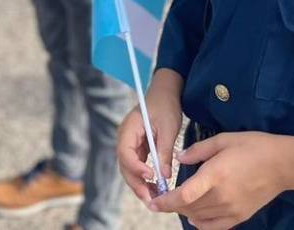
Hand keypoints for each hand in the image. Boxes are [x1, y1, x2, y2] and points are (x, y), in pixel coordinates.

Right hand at [117, 71, 183, 203]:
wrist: (165, 93)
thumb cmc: (165, 105)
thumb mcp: (168, 127)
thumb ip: (164, 151)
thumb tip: (164, 176)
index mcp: (129, 128)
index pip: (125, 152)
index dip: (136, 168)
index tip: (151, 176)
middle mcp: (125, 137)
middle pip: (125, 166)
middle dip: (136, 184)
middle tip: (151, 199)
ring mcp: (130, 143)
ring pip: (130, 169)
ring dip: (140, 184)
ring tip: (154, 199)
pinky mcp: (137, 148)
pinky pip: (138, 166)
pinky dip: (144, 178)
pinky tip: (155, 188)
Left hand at [148, 132, 293, 229]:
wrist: (283, 164)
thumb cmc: (253, 146)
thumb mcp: (224, 139)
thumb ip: (198, 150)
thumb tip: (179, 158)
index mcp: (215, 175)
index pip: (184, 195)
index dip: (166, 201)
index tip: (154, 201)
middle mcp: (221, 196)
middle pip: (188, 208)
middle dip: (172, 205)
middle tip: (162, 198)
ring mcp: (231, 209)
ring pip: (199, 218)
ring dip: (185, 212)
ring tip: (179, 202)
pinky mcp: (240, 217)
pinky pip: (215, 227)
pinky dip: (201, 224)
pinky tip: (196, 217)